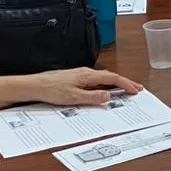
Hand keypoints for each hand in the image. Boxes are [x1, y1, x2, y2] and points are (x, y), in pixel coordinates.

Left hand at [26, 68, 142, 106]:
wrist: (35, 85)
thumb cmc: (52, 90)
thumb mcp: (74, 97)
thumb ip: (93, 97)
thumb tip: (108, 97)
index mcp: (88, 75)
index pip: (112, 78)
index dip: (126, 84)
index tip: (135, 89)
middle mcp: (86, 73)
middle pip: (110, 77)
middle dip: (124, 83)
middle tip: (135, 89)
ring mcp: (81, 75)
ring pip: (103, 78)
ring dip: (115, 84)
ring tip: (124, 91)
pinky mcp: (75, 78)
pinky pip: (95, 81)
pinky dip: (105, 85)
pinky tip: (104, 91)